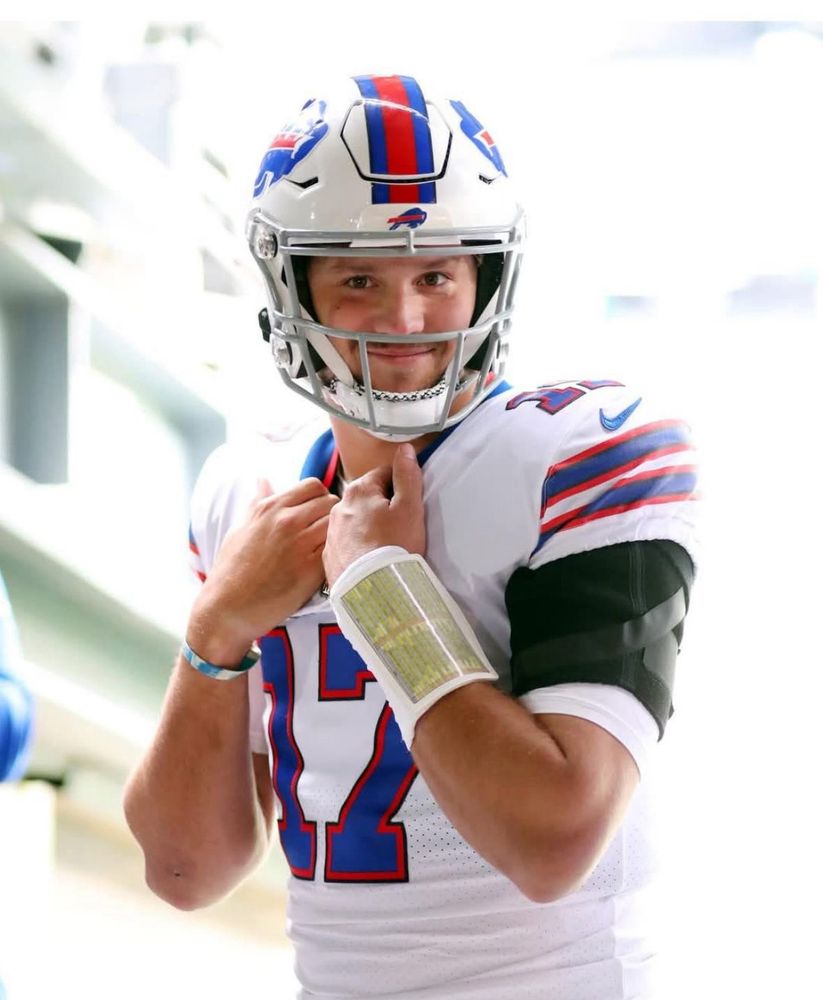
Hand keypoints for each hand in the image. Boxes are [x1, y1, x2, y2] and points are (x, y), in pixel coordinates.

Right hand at [188, 477, 338, 663]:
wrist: (226, 607)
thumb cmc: (230, 569)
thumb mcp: (240, 528)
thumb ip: (257, 502)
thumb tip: (263, 480)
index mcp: (270, 507)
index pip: (313, 486)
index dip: (320, 497)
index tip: (317, 512)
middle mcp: (287, 521)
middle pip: (330, 502)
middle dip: (331, 514)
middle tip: (325, 532)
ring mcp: (301, 544)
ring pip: (337, 525)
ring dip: (336, 535)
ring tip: (328, 548)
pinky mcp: (311, 569)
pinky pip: (335, 550)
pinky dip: (335, 554)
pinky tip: (327, 564)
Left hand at [323, 444, 425, 588]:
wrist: (373, 592)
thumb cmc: (395, 546)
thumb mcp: (409, 508)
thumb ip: (407, 475)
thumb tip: (404, 448)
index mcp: (359, 490)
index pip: (384, 474)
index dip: (401, 487)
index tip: (409, 505)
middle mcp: (338, 507)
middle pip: (367, 497)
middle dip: (382, 506)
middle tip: (400, 528)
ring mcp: (330, 533)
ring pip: (354, 520)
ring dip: (368, 526)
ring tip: (384, 546)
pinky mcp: (328, 557)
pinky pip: (345, 543)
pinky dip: (356, 546)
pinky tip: (369, 559)